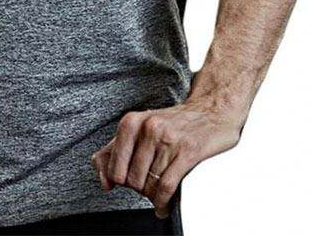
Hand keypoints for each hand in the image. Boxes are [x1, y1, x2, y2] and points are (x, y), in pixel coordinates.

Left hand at [90, 96, 245, 217]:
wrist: (211, 110)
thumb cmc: (172, 122)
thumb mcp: (138, 128)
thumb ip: (114, 151)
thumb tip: (104, 181)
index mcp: (132, 122)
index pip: (115, 167)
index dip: (119, 182)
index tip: (126, 184)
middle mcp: (149, 128)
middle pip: (133, 179)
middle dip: (139, 190)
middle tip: (146, 189)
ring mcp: (169, 139)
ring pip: (150, 184)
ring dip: (152, 198)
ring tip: (156, 198)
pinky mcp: (189, 151)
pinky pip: (167, 186)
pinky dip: (163, 202)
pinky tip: (164, 205)